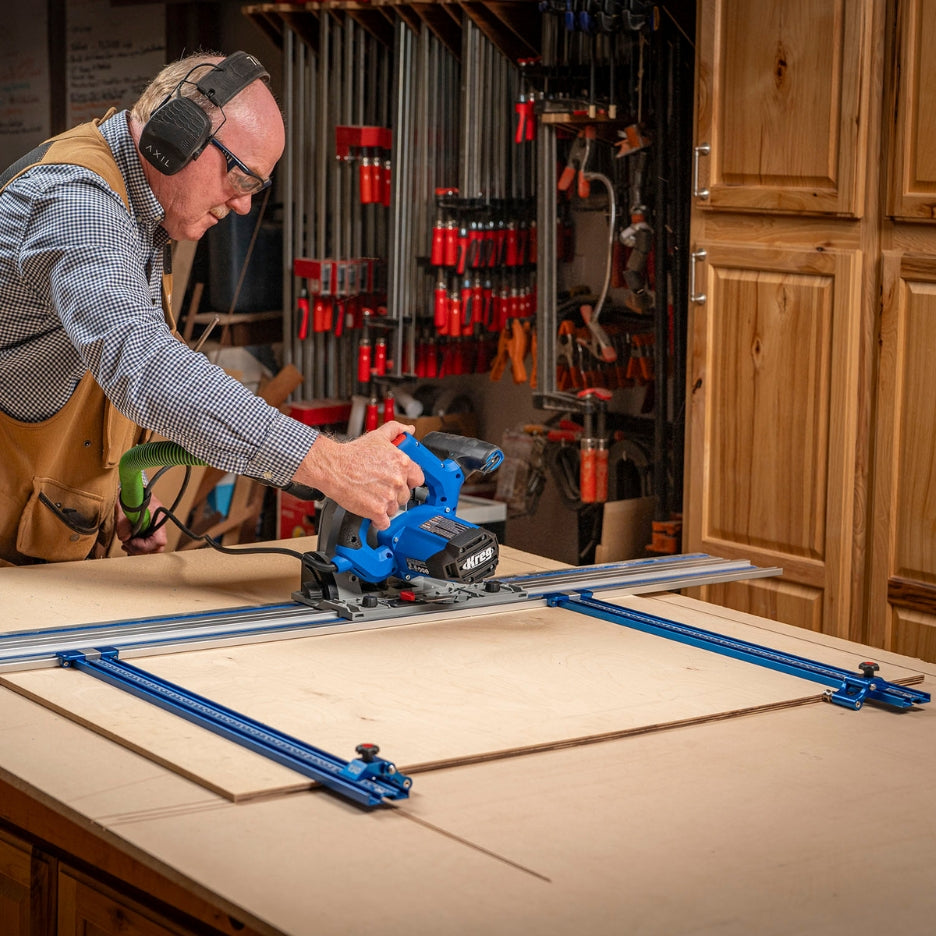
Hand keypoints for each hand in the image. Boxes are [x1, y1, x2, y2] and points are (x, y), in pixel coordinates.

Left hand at [115, 494, 168, 555]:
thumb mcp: (125, 507)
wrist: (135, 490)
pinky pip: (147, 545)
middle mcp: (159, 527)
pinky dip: (138, 546)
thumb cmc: (132, 496)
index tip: (130, 541)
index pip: (158, 541)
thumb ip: (123, 523)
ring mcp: (155, 530)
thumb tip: (124, 538)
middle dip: (140, 549)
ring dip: (137, 548)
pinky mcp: (150, 532)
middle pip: (156, 548)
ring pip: (152, 548)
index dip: (144, 545)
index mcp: (158, 519)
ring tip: (127, 542)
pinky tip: (129, 541)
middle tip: (127, 543)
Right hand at [292, 422, 424, 530]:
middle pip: (405, 495)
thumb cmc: (352, 454)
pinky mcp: (377, 510)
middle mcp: (398, 480)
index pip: (418, 478)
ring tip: (372, 496)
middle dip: (394, 494)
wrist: (333, 467)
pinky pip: (385, 522)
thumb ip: (396, 430)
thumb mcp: (377, 436)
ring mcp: (388, 496)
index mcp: (402, 462)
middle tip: (380, 488)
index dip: (409, 481)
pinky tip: (371, 512)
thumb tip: (409, 430)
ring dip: (385, 506)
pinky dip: (378, 520)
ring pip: (395, 509)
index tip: (402, 482)